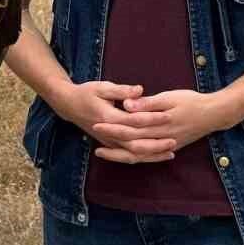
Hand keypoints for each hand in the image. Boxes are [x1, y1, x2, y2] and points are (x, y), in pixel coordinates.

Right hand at [52, 79, 175, 163]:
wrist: (69, 105)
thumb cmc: (86, 93)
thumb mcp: (102, 87)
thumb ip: (121, 90)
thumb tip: (139, 90)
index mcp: (108, 118)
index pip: (134, 121)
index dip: (152, 119)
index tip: (168, 115)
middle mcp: (109, 134)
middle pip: (135, 144)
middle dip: (155, 144)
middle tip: (175, 140)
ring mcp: (109, 142)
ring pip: (132, 155)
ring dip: (151, 155)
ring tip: (171, 152)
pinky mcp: (110, 145)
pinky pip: (128, 156)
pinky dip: (143, 158)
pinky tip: (157, 156)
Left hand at [93, 88, 224, 163]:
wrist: (214, 114)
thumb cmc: (191, 102)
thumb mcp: (170, 97)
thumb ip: (148, 103)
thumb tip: (127, 105)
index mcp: (159, 124)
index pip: (130, 127)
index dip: (113, 126)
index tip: (97, 122)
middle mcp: (160, 139)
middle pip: (130, 142)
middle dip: (111, 140)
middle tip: (94, 135)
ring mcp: (165, 146)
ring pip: (137, 155)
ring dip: (119, 154)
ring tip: (101, 151)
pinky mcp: (169, 148)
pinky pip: (148, 157)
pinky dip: (134, 158)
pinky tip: (123, 156)